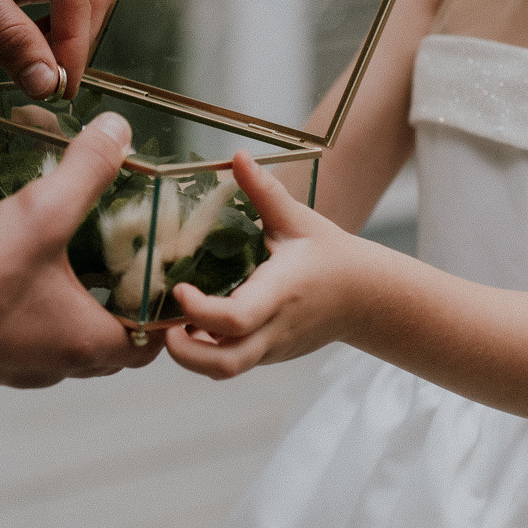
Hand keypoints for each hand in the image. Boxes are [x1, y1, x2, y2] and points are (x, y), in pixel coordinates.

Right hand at [0, 113, 155, 385]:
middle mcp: (53, 367)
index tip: (159, 277)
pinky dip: (21, 303)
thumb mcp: (42, 211)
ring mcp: (10, 366)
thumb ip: (86, 169)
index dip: (160, 312)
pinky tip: (8, 265)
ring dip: (64, 301)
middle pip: (103, 340)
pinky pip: (13, 332)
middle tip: (117, 259)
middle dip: (112, 300)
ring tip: (65, 256)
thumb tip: (118, 130)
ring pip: (55, 336)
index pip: (147, 345)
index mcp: (85, 344)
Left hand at [163, 152, 381, 378]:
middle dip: (183, 354)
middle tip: (161, 327)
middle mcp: (274, 328)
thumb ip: (264, 191)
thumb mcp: (297, 220)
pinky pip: (232, 364)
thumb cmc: (328, 254)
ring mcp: (271, 348)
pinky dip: (207, 352)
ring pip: (224, 371)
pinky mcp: (269, 355)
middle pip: (224, 365)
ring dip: (192, 356)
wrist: (366, 297)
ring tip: (173, 326)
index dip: (200, 312)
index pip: (236, 318)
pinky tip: (194, 327)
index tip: (179, 290)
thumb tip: (237, 156)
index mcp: (280, 293)